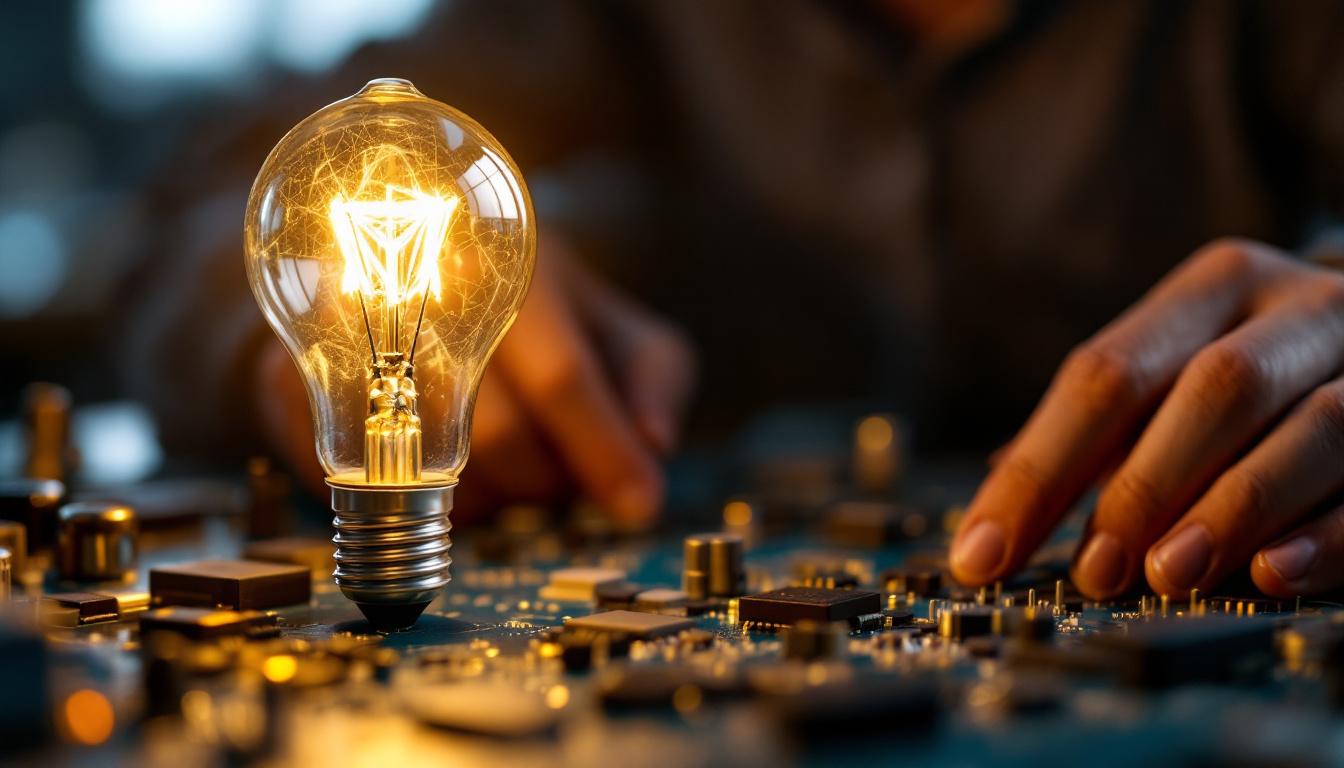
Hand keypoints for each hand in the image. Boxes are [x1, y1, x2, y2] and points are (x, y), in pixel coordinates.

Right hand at [256, 232, 695, 527]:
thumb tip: (655, 443)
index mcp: (513, 260)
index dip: (601, 449)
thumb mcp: (613, 327)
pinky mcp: (280, 379)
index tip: (638, 507)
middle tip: (553, 473)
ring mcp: (340, 330)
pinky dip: (406, 497)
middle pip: (497, 436)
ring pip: (431, 469)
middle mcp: (417, 283)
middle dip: (541, 479)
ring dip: (483, 493)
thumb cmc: (535, 312)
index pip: (561, 375)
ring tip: (501, 462)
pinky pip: (359, 485)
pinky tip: (434, 464)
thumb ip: (652, 374)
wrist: (403, 265)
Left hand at [950, 239, 1343, 598]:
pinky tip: (1272, 574)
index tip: (983, 553)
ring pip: (1316, 428)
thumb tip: (990, 513)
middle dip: (1148, 485)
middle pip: (1218, 389)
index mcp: (1214, 289)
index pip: (1107, 374)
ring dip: (1238, 509)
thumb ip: (1096, 434)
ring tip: (1172, 576)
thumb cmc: (1257, 366)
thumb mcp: (1176, 370)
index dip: (1039, 470)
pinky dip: (1328, 534)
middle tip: (1098, 569)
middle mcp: (1299, 310)